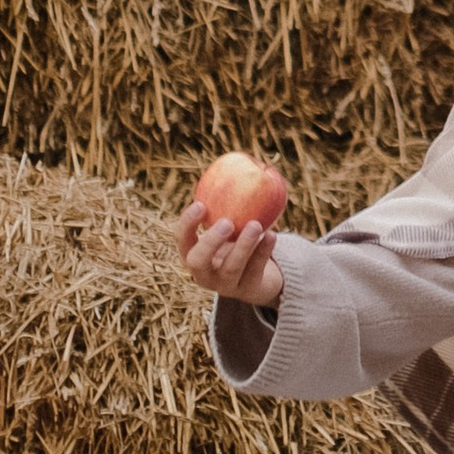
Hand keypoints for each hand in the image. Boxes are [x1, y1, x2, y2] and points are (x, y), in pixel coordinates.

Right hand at [177, 200, 285, 314]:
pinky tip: (273, 234)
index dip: (187, 224)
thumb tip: (242, 162)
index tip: (201, 204)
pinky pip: (255, 270)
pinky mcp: (248, 291)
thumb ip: (229, 203)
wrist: (260, 277)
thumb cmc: (240, 241)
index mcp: (193, 253)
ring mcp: (225, 286)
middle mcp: (204, 273)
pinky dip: (263, 251)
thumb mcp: (231, 224)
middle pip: (197, 261)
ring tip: (257, 225)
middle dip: (210, 242)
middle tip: (227, 222)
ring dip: (244, 245)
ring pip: (230, 268)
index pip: (181, 239)